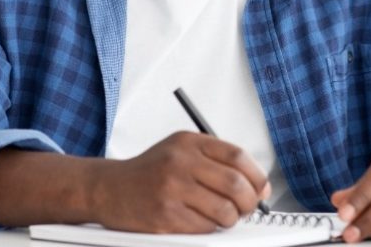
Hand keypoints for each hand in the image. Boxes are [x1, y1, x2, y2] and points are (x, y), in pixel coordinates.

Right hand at [89, 131, 269, 233]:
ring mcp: (172, 189)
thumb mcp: (179, 150)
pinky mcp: (166, 215)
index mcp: (188, 142)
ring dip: (231, 219)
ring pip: (225, 210)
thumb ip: (214, 160)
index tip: (261, 188)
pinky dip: (211, 228)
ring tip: (223, 217)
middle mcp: (180, 161)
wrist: (109, 189)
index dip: (256, 175)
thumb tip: (256, 184)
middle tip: (248, 208)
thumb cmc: (149, 172)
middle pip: (236, 184)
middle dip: (250, 201)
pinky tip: (200, 221)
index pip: (237, 155)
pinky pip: (205, 227)